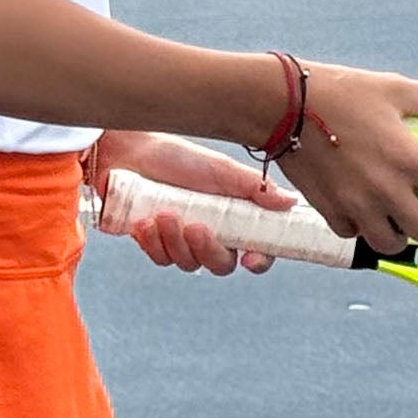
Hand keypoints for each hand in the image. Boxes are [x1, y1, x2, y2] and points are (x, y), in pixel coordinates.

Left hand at [91, 130, 295, 275]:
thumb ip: (254, 187)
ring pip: (187, 263)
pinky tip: (143, 222)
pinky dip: (153, 243)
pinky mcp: (154, 244)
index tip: (250, 257)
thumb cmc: (175, 156)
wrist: (126, 153)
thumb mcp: (219, 168)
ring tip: (162, 214)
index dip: (259, 259)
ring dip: (175, 242)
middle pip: (221, 265)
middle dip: (208, 250)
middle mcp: (212, 232)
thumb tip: (290, 202)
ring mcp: (181, 241)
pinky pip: (159, 259)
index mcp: (234, 216)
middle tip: (196, 228)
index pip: (257, 248)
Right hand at [274, 66, 417, 254]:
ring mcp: (356, 205)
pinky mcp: (329, 211)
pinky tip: (361, 213)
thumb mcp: (392, 86)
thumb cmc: (340, 93)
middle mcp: (385, 190)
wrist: (283, 107)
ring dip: (398, 236)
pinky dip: (360, 227)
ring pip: (389, 243)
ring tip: (396, 222)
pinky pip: (352, 232)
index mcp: (408, 159)